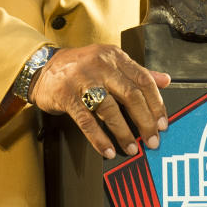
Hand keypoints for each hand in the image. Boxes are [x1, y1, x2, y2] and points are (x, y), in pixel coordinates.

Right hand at [29, 44, 170, 159]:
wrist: (41, 67)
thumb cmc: (79, 67)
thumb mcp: (109, 62)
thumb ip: (137, 72)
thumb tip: (165, 80)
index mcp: (114, 56)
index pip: (143, 80)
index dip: (156, 104)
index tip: (162, 123)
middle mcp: (100, 65)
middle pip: (130, 95)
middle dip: (145, 121)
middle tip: (153, 140)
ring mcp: (82, 80)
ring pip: (110, 109)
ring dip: (124, 133)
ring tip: (132, 148)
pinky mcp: (66, 96)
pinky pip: (86, 121)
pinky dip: (99, 138)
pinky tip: (108, 149)